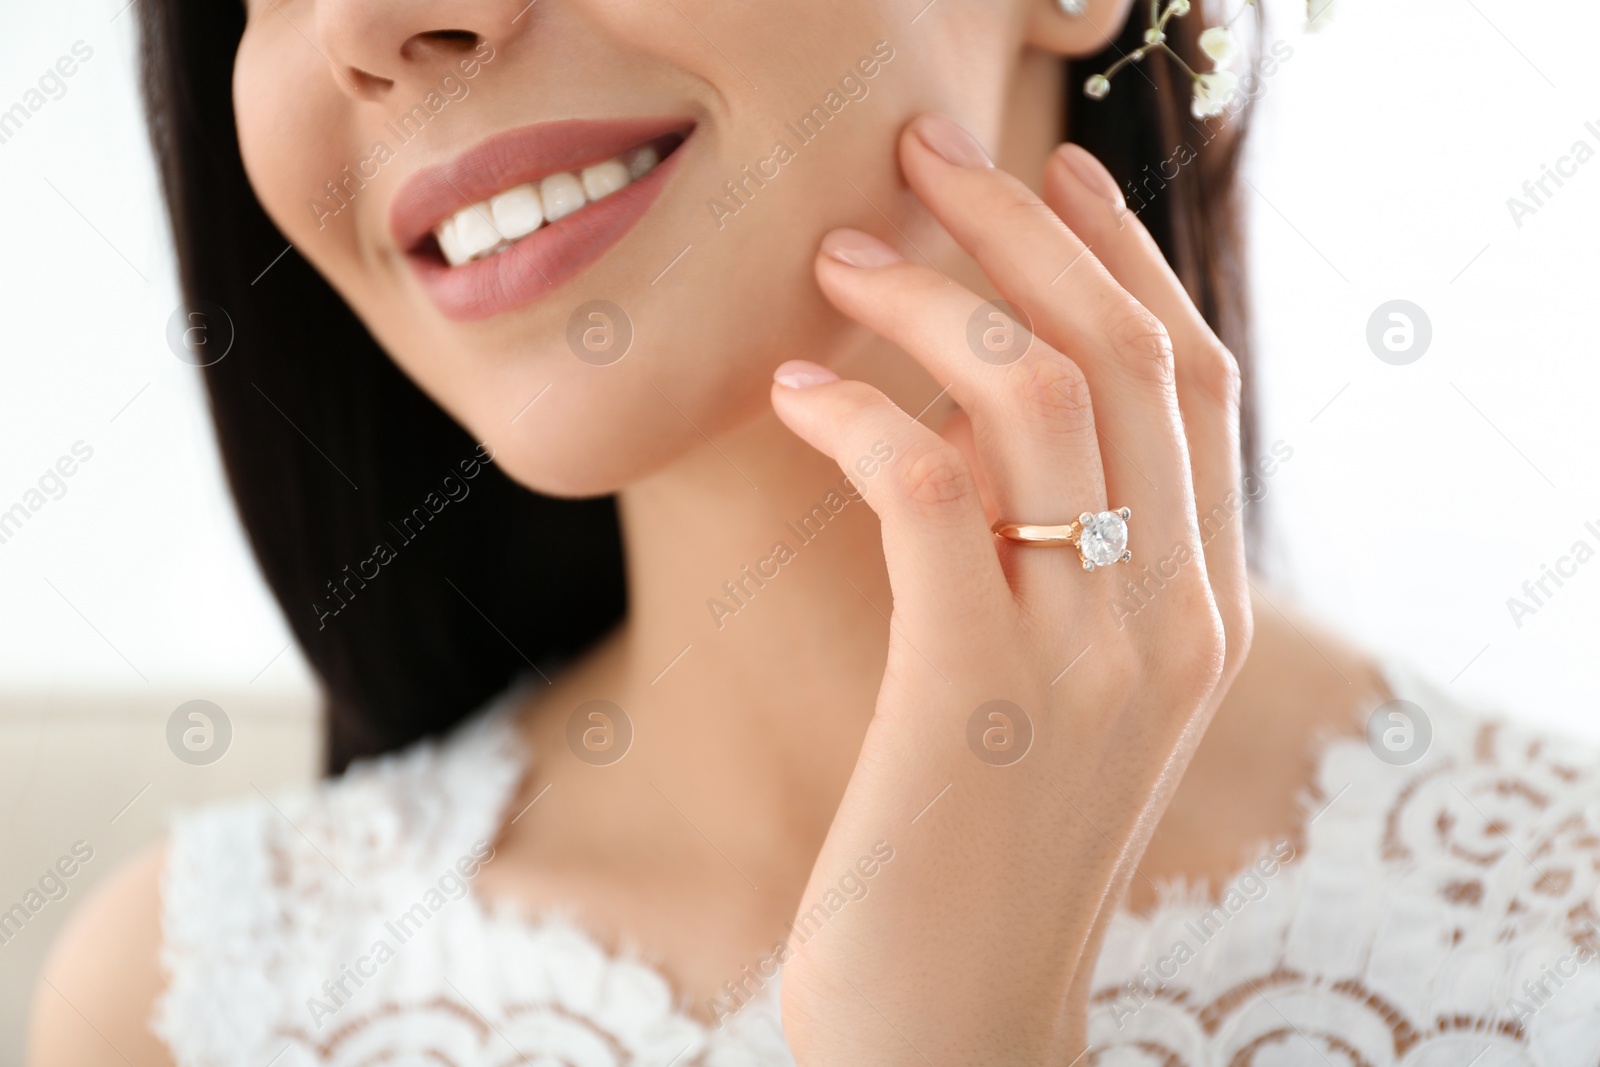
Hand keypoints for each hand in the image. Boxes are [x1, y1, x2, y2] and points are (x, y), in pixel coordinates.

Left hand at [769, 113, 1251, 1063]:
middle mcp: (1172, 618)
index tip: (1049, 175)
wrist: (952, 1026)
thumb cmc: (977, 851)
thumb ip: (1063, 568)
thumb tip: (987, 427)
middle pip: (1122, 353)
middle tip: (922, 154)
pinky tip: (793, 389)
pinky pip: (926, 486)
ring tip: (833, 259)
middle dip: (1019, 228)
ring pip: (1033, 396)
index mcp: (1202, 609)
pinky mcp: (972, 690)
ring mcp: (1086, 656)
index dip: (1123, 259)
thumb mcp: (1055, 696)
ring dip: (927, 298)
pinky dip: (855, 412)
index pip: (1193, 381)